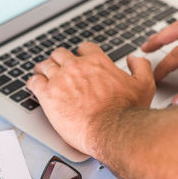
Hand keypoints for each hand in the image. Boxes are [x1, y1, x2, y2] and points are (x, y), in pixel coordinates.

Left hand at [27, 42, 155, 154]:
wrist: (111, 130)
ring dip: (44, 69)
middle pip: (61, 54)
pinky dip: (33, 83)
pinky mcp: (48, 95)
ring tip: (42, 73)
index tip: (79, 59)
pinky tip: (34, 86)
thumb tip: (134, 59)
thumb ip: (140, 67)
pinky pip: (34, 82)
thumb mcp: (144, 85)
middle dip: (59, 59)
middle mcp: (77, 66)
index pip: (85, 48)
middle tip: (58, 66)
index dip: (81, 53)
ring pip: (45, 65)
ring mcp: (60, 79)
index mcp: (97, 62)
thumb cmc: (127, 111)